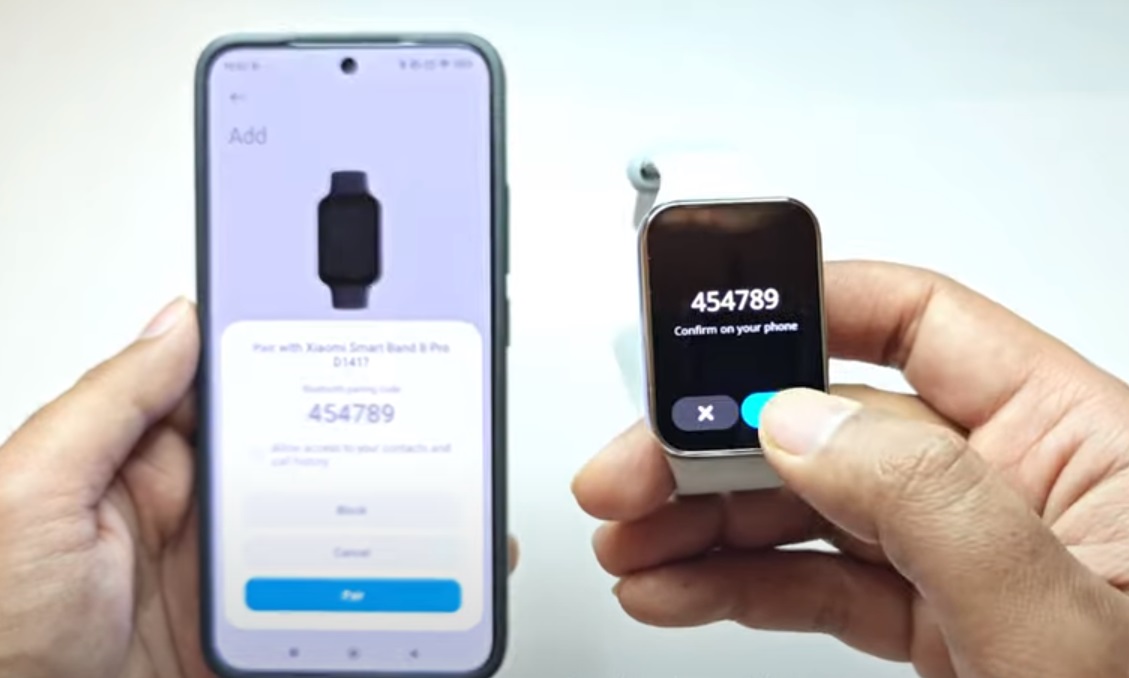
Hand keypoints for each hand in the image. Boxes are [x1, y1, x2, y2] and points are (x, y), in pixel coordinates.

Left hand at [0, 299, 517, 677]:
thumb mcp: (32, 494)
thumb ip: (107, 406)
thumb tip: (176, 324)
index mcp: (130, 461)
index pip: (221, 387)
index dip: (280, 354)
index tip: (343, 330)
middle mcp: (183, 511)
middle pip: (290, 451)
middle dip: (353, 428)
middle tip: (417, 413)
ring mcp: (223, 573)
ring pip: (320, 523)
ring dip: (379, 511)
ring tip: (439, 494)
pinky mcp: (251, 628)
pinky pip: (325, 598)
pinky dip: (377, 589)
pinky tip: (414, 576)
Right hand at [574, 261, 1128, 677]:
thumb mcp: (1055, 622)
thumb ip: (930, 503)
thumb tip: (799, 421)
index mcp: (1074, 437)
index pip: (921, 324)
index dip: (805, 310)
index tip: (706, 331)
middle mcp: (1012, 481)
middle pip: (829, 420)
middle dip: (713, 445)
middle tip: (631, 469)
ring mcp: (962, 553)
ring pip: (806, 503)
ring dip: (703, 520)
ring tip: (628, 542)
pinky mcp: (931, 617)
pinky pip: (815, 579)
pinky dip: (735, 584)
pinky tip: (674, 587)